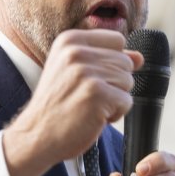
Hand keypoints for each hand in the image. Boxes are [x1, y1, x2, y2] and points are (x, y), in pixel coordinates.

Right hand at [3, 29, 142, 175]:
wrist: (35, 135)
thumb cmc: (56, 105)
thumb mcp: (74, 72)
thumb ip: (106, 59)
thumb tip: (139, 57)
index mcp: (69, 40)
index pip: (117, 40)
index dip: (112, 63)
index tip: (91, 79)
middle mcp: (77, 51)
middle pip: (125, 62)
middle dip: (114, 84)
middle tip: (87, 97)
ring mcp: (86, 72)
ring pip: (128, 82)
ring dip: (114, 100)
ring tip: (89, 106)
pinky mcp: (97, 94)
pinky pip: (126, 101)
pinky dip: (115, 114)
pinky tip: (93, 117)